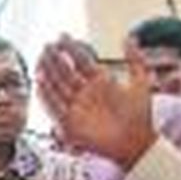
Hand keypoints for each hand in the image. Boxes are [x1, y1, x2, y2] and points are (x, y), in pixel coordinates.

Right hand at [37, 35, 156, 169]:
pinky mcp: (70, 123)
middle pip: (66, 72)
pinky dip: (46, 96)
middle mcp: (86, 93)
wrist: (136, 143)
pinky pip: (54, 108)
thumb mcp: (141, 82)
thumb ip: (135, 60)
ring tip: (39, 59)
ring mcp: (77, 107)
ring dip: (48, 73)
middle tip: (47, 45)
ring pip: (58, 86)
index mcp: (101, 82)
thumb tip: (129, 37)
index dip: (72, 49)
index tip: (62, 36)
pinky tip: (39, 83)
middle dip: (55, 58)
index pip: (82, 61)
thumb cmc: (141, 117)